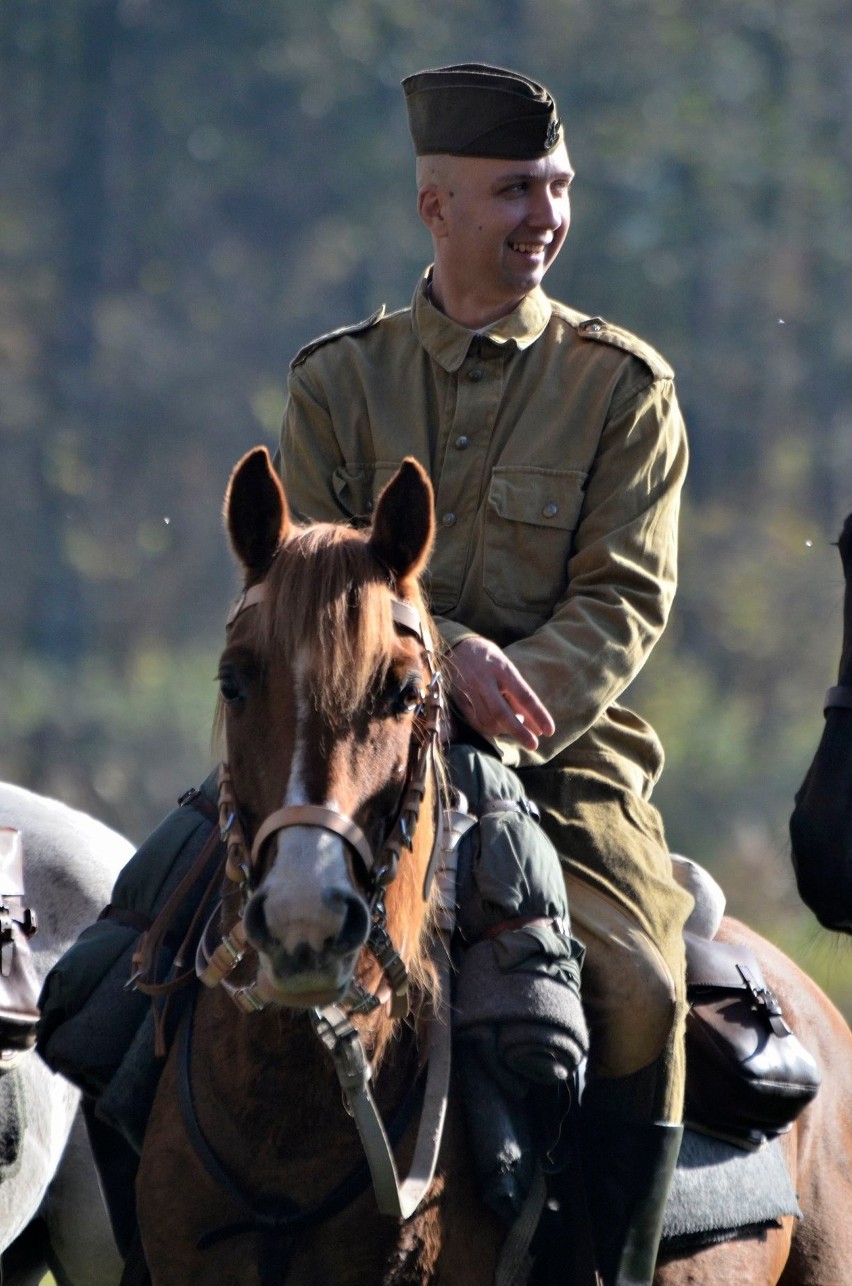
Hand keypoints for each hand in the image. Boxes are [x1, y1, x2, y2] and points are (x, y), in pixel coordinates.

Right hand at [446, 636, 554, 751]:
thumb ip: (516, 691)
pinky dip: (488, 729)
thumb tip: (530, 720)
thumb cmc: (489, 657)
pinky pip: (474, 721)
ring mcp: (469, 690)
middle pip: (502, 713)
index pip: (524, 696)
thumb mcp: (506, 666)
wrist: (456, 646)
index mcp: (502, 669)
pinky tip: (496, 728)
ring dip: (503, 731)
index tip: (549, 731)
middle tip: (533, 744)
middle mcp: (485, 680)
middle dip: (519, 732)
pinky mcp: (458, 698)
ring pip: (487, 720)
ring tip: (514, 729)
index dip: (538, 715)